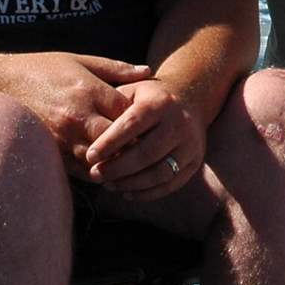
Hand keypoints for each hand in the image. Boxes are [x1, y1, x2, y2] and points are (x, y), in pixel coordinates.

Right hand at [3, 53, 151, 164]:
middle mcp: (78, 117)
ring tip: (126, 159)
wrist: (0, 83)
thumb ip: (116, 68)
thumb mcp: (81, 60)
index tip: (150, 122)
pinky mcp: (50, 152)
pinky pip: (79, 169)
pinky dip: (93, 168)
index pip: (129, 114)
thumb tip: (148, 72)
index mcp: (89, 91)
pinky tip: (102, 164)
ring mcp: (62, 137)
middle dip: (131, 144)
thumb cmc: (43, 69)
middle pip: (118, 141)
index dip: (142, 121)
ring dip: (113, 161)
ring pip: (100, 160)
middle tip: (143, 145)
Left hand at [83, 78, 203, 199]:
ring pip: (159, 172)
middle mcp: (179, 123)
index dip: (110, 143)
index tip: (90, 156)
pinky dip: (147, 193)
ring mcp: (190, 144)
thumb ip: (114, 109)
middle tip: (96, 175)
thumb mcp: (132, 92)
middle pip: (146, 153)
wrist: (189, 100)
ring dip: (131, 183)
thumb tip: (89, 134)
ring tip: (109, 185)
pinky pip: (170, 184)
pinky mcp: (195, 162)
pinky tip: (127, 192)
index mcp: (160, 103)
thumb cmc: (149, 98)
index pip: (132, 125)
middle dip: (118, 168)